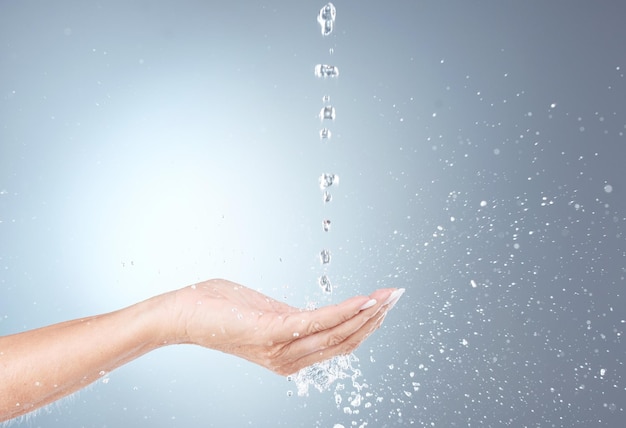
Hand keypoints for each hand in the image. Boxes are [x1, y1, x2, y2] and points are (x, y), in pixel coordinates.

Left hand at [167, 279, 403, 374]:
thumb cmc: (219, 309)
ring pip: (338, 333)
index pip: (339, 345)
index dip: (366, 326)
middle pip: (345, 341)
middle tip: (397, 296)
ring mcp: (282, 348)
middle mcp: (289, 359)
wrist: (182, 313)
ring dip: (367, 312)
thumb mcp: (264, 315)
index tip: (385, 305)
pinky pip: (319, 322)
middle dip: (375, 318)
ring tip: (388, 296)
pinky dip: (346, 310)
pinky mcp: (272, 331)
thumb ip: (290, 319)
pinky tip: (364, 300)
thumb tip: (310, 315)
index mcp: (289, 356)